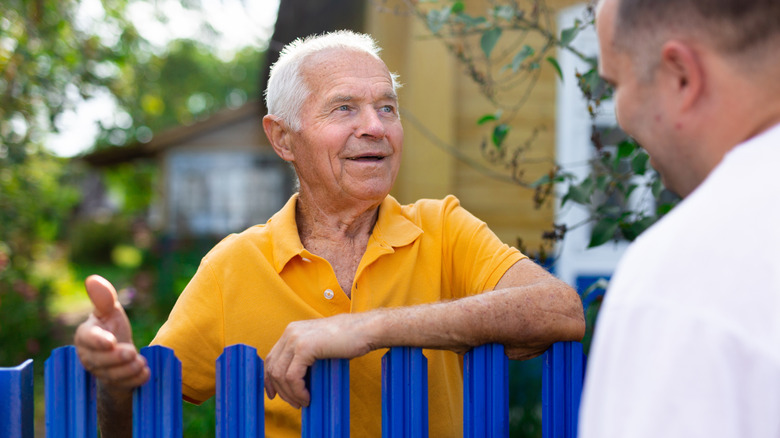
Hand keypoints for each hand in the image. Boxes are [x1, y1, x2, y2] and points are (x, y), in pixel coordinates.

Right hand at [74, 275, 148, 391]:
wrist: (120, 356)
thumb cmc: (112, 329)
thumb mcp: (110, 312)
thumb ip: (104, 298)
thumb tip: (92, 279)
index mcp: (85, 335)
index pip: (87, 338)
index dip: (98, 341)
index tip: (111, 341)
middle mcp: (88, 356)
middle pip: (99, 361)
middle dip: (117, 358)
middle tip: (132, 352)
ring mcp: (100, 373)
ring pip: (112, 375)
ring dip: (128, 369)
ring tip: (140, 361)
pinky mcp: (114, 385)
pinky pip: (124, 386)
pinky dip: (136, 380)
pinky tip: (145, 372)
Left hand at [263, 313, 376, 408]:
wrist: (365, 330)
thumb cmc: (348, 339)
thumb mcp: (319, 345)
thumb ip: (304, 356)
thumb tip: (294, 380)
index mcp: (292, 330)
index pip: (271, 358)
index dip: (269, 379)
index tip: (274, 394)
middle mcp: (290, 332)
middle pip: (273, 367)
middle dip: (280, 390)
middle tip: (294, 402)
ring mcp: (296, 338)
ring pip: (280, 375)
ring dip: (290, 393)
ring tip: (303, 401)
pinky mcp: (304, 347)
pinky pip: (293, 377)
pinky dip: (298, 391)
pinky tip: (307, 396)